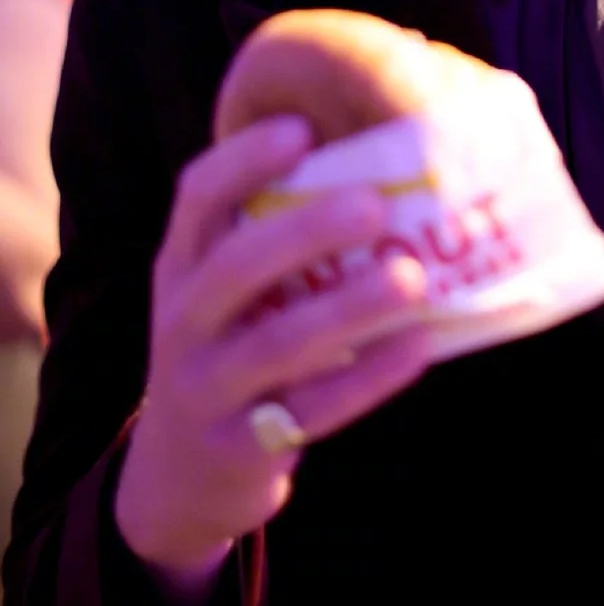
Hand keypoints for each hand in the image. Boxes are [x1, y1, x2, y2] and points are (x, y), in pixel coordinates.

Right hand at [115, 116, 431, 599]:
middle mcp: (184, 320)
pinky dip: (369, 376)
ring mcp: (207, 387)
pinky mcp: (241, 447)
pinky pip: (312, 409)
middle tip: (376, 206)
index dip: (244, 160)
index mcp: (182, 263)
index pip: (197, 196)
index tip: (302, 128)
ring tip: (410, 277)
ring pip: (275, 345)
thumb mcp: (228, 291)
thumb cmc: (235, 346)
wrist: (183, 477)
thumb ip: (279, 235)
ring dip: (347, 308)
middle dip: (304, 232)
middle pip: (234, 268)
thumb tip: (387, 161)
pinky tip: (419, 344)